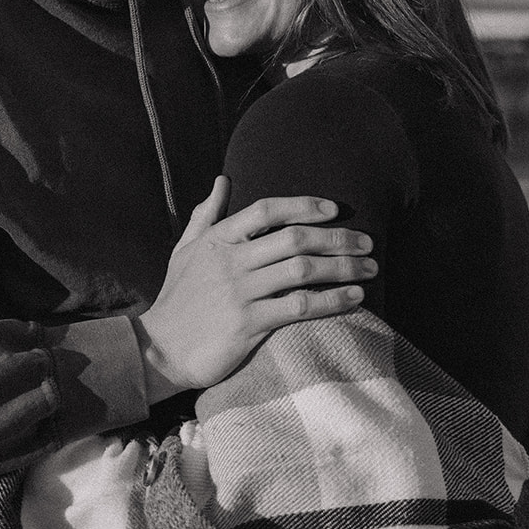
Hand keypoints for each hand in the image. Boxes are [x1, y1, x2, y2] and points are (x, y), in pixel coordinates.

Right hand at [135, 176, 375, 400]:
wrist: (158, 348)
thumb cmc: (176, 297)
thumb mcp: (185, 248)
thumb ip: (206, 213)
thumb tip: (222, 180)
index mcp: (218, 239)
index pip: (267, 210)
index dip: (304, 205)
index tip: (334, 209)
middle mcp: (231, 261)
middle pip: (294, 239)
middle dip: (336, 237)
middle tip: (366, 242)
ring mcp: (240, 293)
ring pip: (302, 271)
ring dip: (342, 267)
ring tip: (370, 268)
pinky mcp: (248, 324)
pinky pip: (299, 307)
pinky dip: (332, 300)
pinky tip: (354, 297)